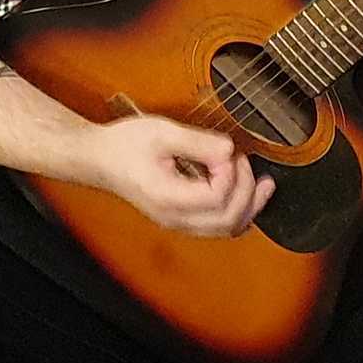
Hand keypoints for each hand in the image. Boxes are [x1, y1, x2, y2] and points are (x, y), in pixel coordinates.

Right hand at [85, 115, 274, 236]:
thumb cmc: (122, 146)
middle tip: (244, 162)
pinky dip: (237, 212)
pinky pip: (217, 226)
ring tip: (263, 185)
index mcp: (169, 198)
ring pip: (226, 229)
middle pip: (228, 220)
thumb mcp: (161, 132)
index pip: (217, 198)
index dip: (231, 173)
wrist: (98, 158)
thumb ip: (199, 142)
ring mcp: (177, 222)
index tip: (226, 151)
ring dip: (249, 206)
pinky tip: (245, 195)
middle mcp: (174, 217)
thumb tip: (229, 150)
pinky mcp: (180, 217)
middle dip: (247, 190)